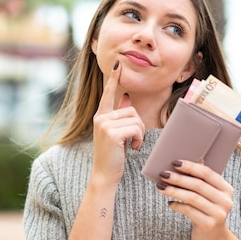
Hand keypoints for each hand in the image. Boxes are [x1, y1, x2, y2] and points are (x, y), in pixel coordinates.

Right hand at [91, 61, 144, 185]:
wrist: (105, 174)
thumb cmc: (113, 155)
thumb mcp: (117, 133)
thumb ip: (119, 115)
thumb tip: (125, 97)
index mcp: (101, 116)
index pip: (108, 94)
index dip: (114, 79)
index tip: (118, 65)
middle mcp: (100, 118)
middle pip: (131, 110)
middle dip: (139, 125)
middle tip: (135, 140)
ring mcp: (104, 124)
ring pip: (135, 119)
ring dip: (140, 133)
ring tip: (133, 145)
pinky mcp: (111, 133)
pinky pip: (135, 128)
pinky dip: (139, 139)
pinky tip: (133, 148)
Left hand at [157, 160, 233, 239]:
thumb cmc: (207, 213)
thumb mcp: (209, 197)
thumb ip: (200, 184)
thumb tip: (176, 168)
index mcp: (226, 189)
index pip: (208, 173)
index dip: (191, 167)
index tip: (175, 162)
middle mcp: (225, 201)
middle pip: (198, 185)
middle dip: (179, 178)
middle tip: (163, 174)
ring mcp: (218, 214)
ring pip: (192, 198)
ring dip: (174, 191)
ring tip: (161, 187)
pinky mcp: (208, 225)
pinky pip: (189, 211)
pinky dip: (177, 205)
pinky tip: (170, 203)